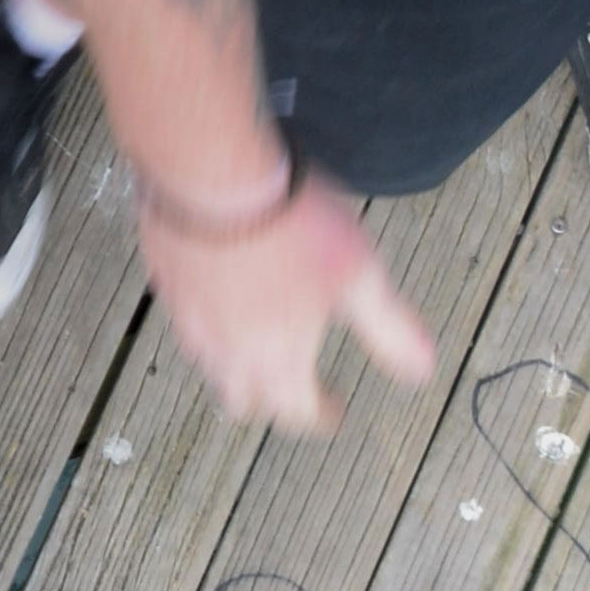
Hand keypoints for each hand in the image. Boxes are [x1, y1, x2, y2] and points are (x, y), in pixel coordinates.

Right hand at [138, 172, 435, 432]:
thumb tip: (423, 371)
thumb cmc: (292, 223)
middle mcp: (226, 352)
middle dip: (272, 403)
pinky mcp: (166, 285)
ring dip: (236, 370)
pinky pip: (186, 326)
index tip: (334, 412)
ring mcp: (189, 320)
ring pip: (211, 368)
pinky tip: (223, 305)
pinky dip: (208, 331)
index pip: (297, 414)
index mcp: (278, 359)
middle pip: (245, 402)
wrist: (213, 173)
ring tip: (259, 352)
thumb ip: (390, 329)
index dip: (321, 417)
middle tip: (293, 390)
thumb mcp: (361, 275)